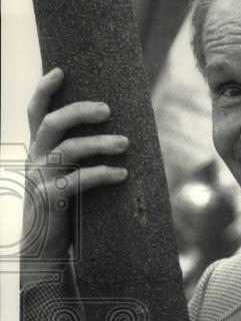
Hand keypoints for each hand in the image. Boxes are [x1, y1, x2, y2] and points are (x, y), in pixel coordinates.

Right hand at [22, 67, 128, 269]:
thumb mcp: (61, 177)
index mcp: (36, 150)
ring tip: (125, 143)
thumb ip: (72, 157)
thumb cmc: (60, 209)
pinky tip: (122, 174)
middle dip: (80, 111)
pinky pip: (77, 181)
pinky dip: (102, 174)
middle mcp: (35, 159)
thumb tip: (110, 136)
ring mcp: (40, 178)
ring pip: (68, 150)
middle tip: (108, 110)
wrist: (43, 249)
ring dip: (99, 143)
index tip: (61, 70)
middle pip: (52, 123)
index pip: (34, 112)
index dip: (44, 89)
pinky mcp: (50, 199)